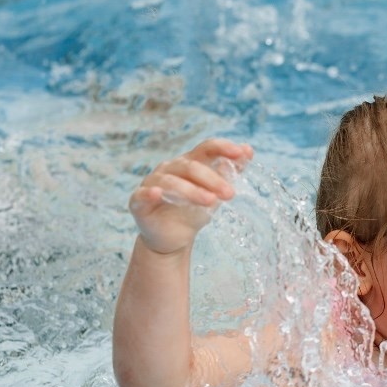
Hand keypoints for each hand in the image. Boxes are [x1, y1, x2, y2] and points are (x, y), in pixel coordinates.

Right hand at [129, 138, 253, 254]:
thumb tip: (248, 150)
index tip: (241, 153)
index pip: (205, 148)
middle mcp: (169, 169)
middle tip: (230, 194)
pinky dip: (150, 193)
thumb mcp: (215, 194)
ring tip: (210, 202)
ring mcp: (152, 183)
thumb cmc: (193, 211)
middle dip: (212, 179)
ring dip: (191, 190)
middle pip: (190, 166)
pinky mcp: (138, 202)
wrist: (173, 238)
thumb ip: (230, 172)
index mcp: (188, 163)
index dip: (222, 147)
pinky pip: (142, 195)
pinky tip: (158, 194)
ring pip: (171, 181)